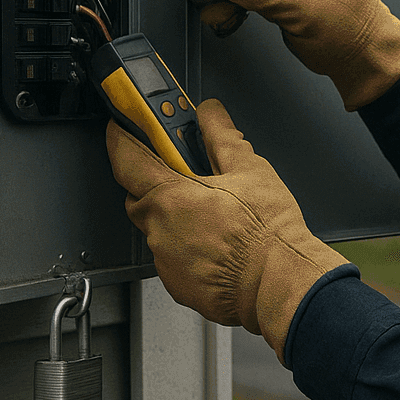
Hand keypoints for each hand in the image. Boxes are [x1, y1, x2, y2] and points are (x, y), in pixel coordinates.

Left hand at [107, 99, 349, 364]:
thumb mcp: (249, 169)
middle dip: (153, 180)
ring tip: (212, 212)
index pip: (126, 160)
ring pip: (159, 229)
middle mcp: (160, 231)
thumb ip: (222, 137)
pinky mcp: (178, 285)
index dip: (121, 139)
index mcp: (170, 197)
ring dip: (175, 216)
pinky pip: (173, 257)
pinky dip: (187, 246)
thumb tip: (210, 114)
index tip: (122, 126)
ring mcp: (166, 261)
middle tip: (181, 170)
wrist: (279, 283)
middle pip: (139, 197)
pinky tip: (216, 242)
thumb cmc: (266, 233)